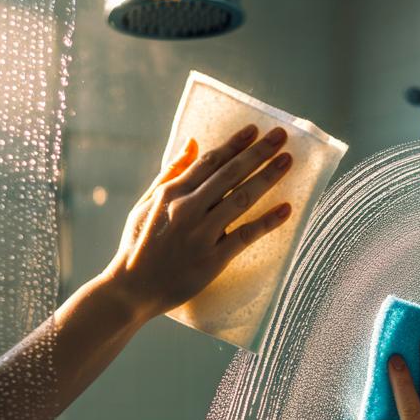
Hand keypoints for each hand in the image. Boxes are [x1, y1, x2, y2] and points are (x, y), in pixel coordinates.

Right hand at [102, 124, 293, 320]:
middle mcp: (187, 209)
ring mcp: (201, 234)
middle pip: (230, 174)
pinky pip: (245, 236)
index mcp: (170, 193)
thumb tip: (192, 142)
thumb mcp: (145, 204)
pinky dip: (267, 222)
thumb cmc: (137, 246)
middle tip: (281, 135)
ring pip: (241, 199)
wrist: (131, 290)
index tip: (254, 129)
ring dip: (267, 177)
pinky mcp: (212, 260)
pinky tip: (286, 209)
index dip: (235, 144)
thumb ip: (169, 173)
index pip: (210, 161)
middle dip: (258, 152)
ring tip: (287, 161)